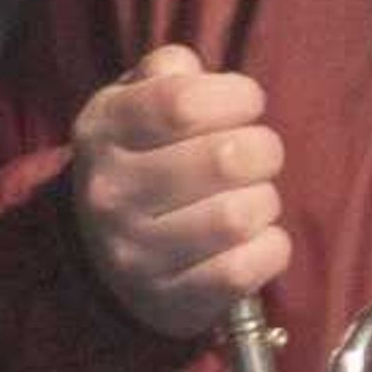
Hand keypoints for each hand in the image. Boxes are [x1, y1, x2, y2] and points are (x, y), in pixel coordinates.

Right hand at [67, 43, 289, 338]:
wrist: (101, 257)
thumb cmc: (140, 161)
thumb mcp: (133, 104)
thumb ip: (167, 73)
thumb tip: (195, 71)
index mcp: (104, 132)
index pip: (183, 103)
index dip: (236, 96)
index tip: (247, 103)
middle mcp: (112, 194)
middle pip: (226, 159)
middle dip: (263, 149)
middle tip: (257, 155)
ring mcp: (137, 254)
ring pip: (240, 216)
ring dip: (265, 201)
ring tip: (252, 198)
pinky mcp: (170, 300)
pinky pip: (246, 269)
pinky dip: (269, 249)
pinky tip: (256, 238)